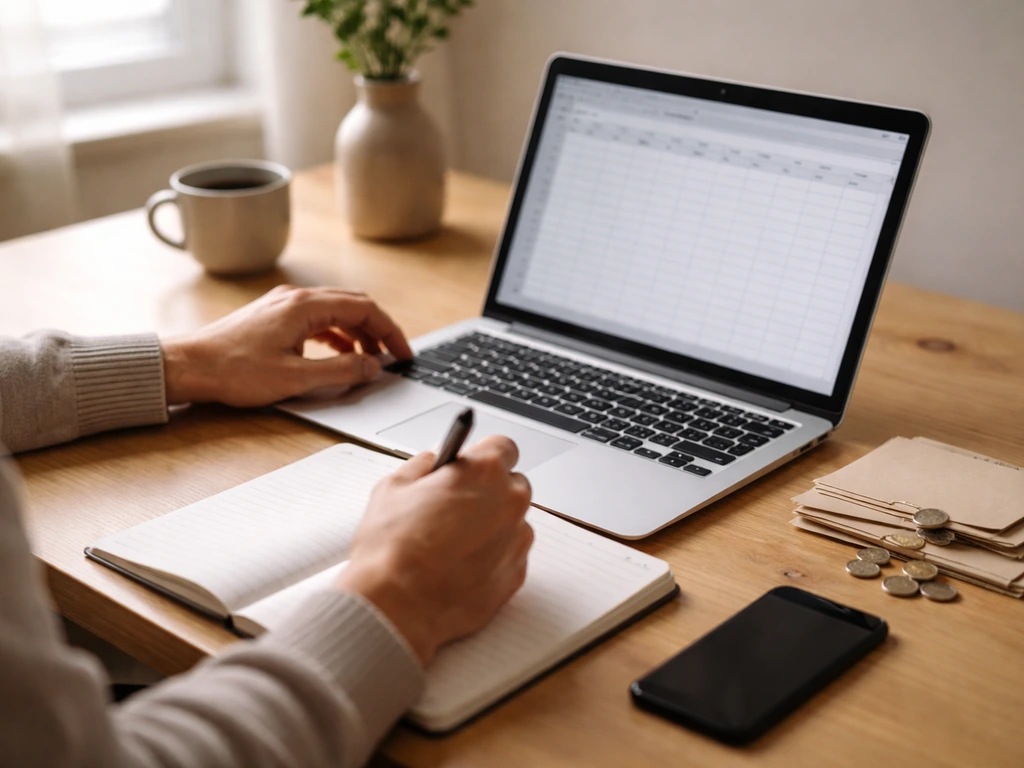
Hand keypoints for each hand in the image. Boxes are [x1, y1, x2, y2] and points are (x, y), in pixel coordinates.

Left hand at [161, 285, 412, 406]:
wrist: (188, 366)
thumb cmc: (234, 371)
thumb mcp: (296, 378)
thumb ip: (341, 372)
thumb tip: (373, 367)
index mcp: (305, 307)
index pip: (365, 308)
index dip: (391, 331)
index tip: (404, 354)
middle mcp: (296, 298)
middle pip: (353, 305)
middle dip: (379, 330)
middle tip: (394, 356)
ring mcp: (283, 305)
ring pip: (336, 311)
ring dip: (358, 333)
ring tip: (370, 359)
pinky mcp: (273, 317)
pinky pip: (317, 319)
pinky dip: (337, 335)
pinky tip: (340, 354)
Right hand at [335, 436, 533, 664]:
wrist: (397, 606)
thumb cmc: (391, 550)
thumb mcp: (393, 488)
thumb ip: (421, 466)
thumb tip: (432, 461)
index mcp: (483, 471)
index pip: (503, 447)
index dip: (482, 456)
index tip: (469, 465)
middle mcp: (509, 502)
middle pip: (511, 484)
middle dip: (488, 491)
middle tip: (454, 506)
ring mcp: (517, 540)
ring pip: (512, 522)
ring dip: (491, 525)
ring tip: (452, 543)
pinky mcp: (516, 575)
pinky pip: (510, 555)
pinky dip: (493, 557)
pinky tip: (460, 565)